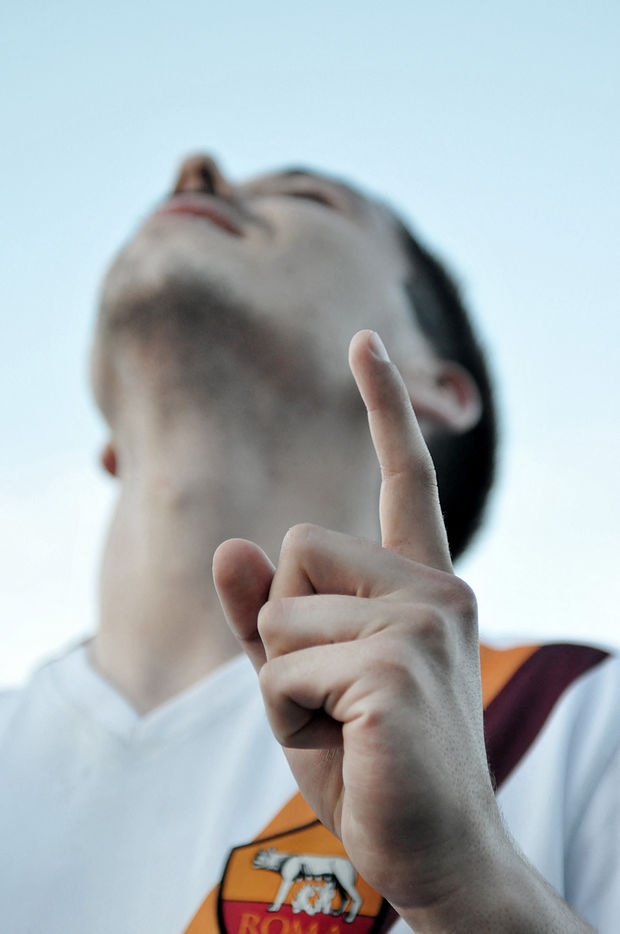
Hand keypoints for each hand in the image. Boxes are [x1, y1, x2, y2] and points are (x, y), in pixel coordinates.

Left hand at [213, 331, 505, 925]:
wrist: (434, 853)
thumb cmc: (369, 762)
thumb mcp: (301, 680)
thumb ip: (265, 612)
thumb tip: (231, 545)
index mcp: (420, 583)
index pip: (404, 478)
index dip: (382, 406)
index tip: (362, 340)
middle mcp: (434, 585)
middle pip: (296, 544)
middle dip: (284, 627)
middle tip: (335, 698)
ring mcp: (422, 618)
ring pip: (279, 606)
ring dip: (283, 679)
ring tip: (342, 726)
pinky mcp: (398, 662)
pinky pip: (280, 666)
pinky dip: (286, 716)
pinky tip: (346, 745)